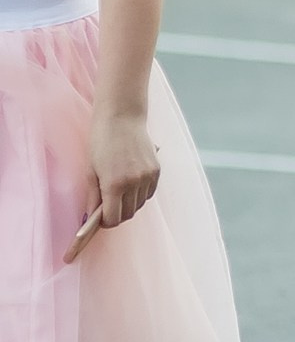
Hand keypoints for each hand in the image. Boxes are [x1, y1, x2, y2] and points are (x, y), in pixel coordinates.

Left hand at [76, 109, 159, 260]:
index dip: (105, 223)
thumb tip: (92, 217)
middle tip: (106, 208)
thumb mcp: (91, 171)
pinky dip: (140, 194)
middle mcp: (134, 183)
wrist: (122, 118)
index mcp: (115, 184)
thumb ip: (93, 197)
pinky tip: (131, 184)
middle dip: (117, 215)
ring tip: (119, 194)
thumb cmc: (101, 143)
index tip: (99, 221)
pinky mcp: (157, 170)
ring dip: (129, 204)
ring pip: (140, 204)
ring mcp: (148, 176)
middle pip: (128, 214)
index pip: (113, 219)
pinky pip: (149, 192)